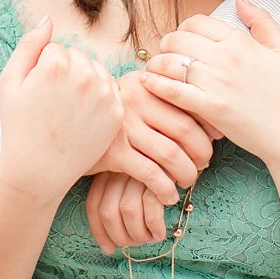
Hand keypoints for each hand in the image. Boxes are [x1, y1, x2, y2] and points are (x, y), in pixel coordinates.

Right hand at [0, 18, 122, 203]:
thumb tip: (47, 18)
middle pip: (78, 57)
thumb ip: (29, 44)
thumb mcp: (10, 81)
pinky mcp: (116, 112)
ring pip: (95, 71)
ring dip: (84, 84)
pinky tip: (81, 118)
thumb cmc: (19, 125)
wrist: (38, 170)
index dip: (42, 71)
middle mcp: (85, 74)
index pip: (55, 49)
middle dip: (66, 74)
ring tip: (66, 111)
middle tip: (51, 105)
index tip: (37, 94)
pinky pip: (108, 90)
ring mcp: (104, 94)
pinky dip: (97, 100)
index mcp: (57, 62)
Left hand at [85, 172, 167, 253]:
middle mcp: (119, 167)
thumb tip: (107, 247)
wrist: (185, 148)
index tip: (108, 249)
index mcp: (108, 168)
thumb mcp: (133, 182)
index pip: (94, 204)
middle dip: (121, 237)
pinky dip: (154, 226)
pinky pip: (151, 206)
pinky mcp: (160, 171)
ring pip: (128, 211)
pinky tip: (160, 232)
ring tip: (150, 238)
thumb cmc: (160, 173)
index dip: (99, 231)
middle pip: (108, 212)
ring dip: (139, 234)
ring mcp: (139, 168)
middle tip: (136, 243)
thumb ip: (118, 204)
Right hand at [86, 71, 218, 206]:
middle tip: (204, 165)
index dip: (208, 124)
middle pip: (185, 129)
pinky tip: (168, 196)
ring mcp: (124, 126)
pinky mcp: (114, 152)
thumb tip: (213, 120)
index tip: (216, 139)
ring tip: (188, 181)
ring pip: (171, 154)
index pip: (189, 102)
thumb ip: (166, 99)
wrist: (63, 129)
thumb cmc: (112, 117)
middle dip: (202, 152)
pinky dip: (165, 188)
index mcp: (146, 82)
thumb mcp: (134, 96)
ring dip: (187, 173)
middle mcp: (135, 100)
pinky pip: (152, 174)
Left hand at [142, 0, 279, 164]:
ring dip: (157, 64)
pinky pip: (172, 90)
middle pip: (178, 39)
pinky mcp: (209, 107)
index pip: (196, 22)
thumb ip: (261, 20)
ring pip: (170, 62)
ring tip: (155, 69)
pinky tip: (148, 83)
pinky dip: (156, 84)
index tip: (181, 40)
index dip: (183, 28)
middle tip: (165, 54)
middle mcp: (226, 57)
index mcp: (240, 41)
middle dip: (166, 44)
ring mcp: (216, 82)